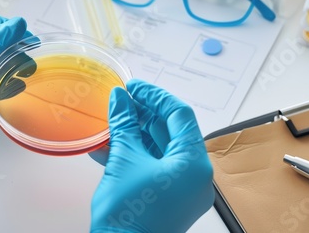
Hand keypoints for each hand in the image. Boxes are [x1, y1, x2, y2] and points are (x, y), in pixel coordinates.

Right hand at [91, 79, 213, 232]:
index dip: (155, 96)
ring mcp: (183, 188)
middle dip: (144, 114)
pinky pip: (155, 165)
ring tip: (115, 120)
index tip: (134, 88)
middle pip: (171, 131)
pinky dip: (136, 152)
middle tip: (123, 101)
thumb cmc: (128, 219)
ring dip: (137, 132)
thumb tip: (120, 100)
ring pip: (161, 148)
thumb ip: (123, 124)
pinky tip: (113, 143)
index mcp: (193, 164)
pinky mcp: (169, 196)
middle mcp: (195, 176)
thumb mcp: (124, 161)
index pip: (179, 115)